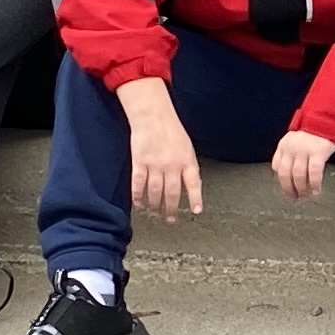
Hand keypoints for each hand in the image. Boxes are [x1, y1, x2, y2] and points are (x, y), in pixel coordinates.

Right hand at [121, 82, 202, 220]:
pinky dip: (138, 196)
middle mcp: (172, 165)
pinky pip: (138, 185)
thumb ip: (188, 166)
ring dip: (155, 206)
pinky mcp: (139, 163)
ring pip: (155, 192)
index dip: (195, 199)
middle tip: (170, 219)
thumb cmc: (171, 129)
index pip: (194, 184)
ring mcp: (155, 165)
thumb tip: (192, 184)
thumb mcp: (187, 146)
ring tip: (155, 213)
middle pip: (172, 193)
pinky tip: (139, 203)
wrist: (152, 115)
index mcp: (187, 160)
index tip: (196, 211)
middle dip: (171, 209)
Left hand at [272, 128, 334, 198]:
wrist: (331, 117)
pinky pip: (314, 173)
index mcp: (284, 144)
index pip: (277, 167)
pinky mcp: (317, 152)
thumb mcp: (298, 138)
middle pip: (285, 175)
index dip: (282, 181)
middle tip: (295, 197)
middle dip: (289, 189)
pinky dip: (314, 184)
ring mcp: (304, 149)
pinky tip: (317, 190)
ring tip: (307, 195)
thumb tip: (293, 174)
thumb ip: (293, 152)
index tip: (288, 189)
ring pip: (298, 176)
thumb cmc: (317, 130)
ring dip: (302, 189)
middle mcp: (291, 147)